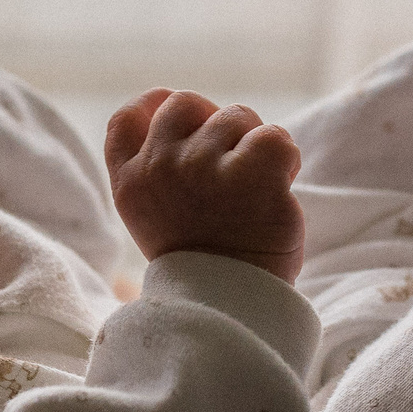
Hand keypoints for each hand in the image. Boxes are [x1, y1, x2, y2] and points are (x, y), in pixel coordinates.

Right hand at [104, 89, 303, 283]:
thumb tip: (183, 115)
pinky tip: (280, 186)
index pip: (127, 119)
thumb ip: (157, 171)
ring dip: (254, 144)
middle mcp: (160, 168)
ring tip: (256, 189)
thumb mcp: (157, 218)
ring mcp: (202, 166)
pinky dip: (285, 157)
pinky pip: (274, 136)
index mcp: (131, 183)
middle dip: (215, 121)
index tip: (174, 109)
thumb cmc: (205, 264)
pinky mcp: (250, 171)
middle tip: (234, 161)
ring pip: (236, 116)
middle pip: (184, 104)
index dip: (153, 104)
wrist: (233, 307)